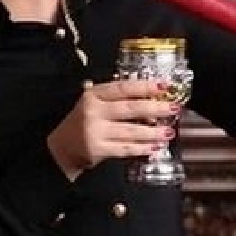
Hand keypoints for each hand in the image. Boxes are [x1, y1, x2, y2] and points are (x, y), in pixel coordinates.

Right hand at [46, 79, 177, 180]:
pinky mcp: (98, 149)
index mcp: (94, 94)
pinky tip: (154, 147)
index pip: (123, 88)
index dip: (145, 86)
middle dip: (155, 108)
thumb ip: (116, 99)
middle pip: (130, 108)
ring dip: (152, 132)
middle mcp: (94, 111)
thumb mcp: (94, 102)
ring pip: (130, 131)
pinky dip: (141, 148)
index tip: (164, 86)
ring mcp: (95, 131)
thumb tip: (151, 99)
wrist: (62, 147)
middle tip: (173, 108)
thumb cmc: (83, 121)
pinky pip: (125, 148)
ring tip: (168, 131)